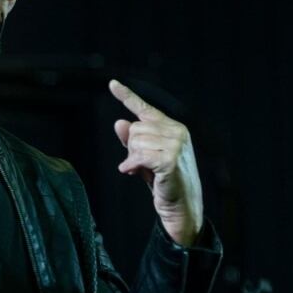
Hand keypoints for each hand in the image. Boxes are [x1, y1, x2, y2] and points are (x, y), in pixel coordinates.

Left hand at [108, 79, 203, 245]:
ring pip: (135, 141)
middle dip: (131, 148)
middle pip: (135, 128)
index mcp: (173, 128)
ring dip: (133, 159)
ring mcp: (176, 145)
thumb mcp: (145, 158)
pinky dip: (132, 165)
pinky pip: (139, 155)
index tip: (111, 83)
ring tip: (143, 171)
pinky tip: (133, 173)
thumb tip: (120, 122)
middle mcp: (177, 131)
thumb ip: (133, 141)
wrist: (181, 209)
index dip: (127, 96)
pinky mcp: (170, 159)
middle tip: (139, 165)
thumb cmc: (164, 182)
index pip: (145, 109)